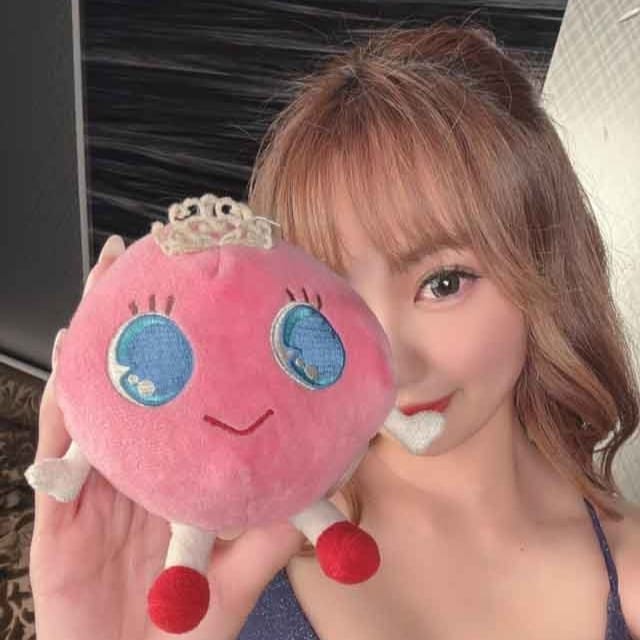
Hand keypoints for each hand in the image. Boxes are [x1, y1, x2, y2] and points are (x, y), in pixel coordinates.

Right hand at [28, 235, 305, 639]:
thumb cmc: (183, 629)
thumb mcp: (237, 573)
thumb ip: (271, 531)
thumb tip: (322, 484)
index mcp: (171, 471)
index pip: (178, 395)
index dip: (186, 345)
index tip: (204, 291)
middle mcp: (133, 463)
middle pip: (131, 376)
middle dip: (133, 315)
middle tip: (148, 253)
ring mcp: (94, 481)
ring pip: (91, 393)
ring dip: (95, 335)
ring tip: (108, 277)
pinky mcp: (59, 511)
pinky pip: (58, 447)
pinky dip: (66, 401)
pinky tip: (73, 352)